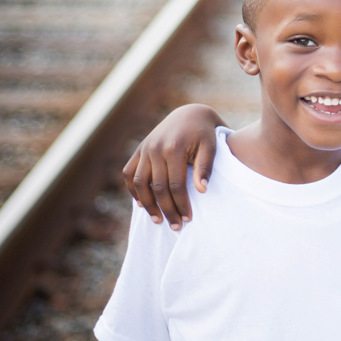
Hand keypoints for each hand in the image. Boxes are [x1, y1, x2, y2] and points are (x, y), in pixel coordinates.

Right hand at [123, 104, 225, 229]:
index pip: (175, 185)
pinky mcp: (139, 149)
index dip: (181, 204)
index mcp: (174, 148)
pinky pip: (129, 173)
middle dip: (166, 209)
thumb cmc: (205, 133)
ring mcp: (144, 148)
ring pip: (139, 183)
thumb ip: (205, 167)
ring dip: (147, 204)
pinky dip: (133, 189)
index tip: (188, 219)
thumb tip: (202, 190)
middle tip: (176, 226)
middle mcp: (155, 148)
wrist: (191, 114)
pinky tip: (141, 204)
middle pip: (157, 188)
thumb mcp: (211, 147)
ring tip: (158, 219)